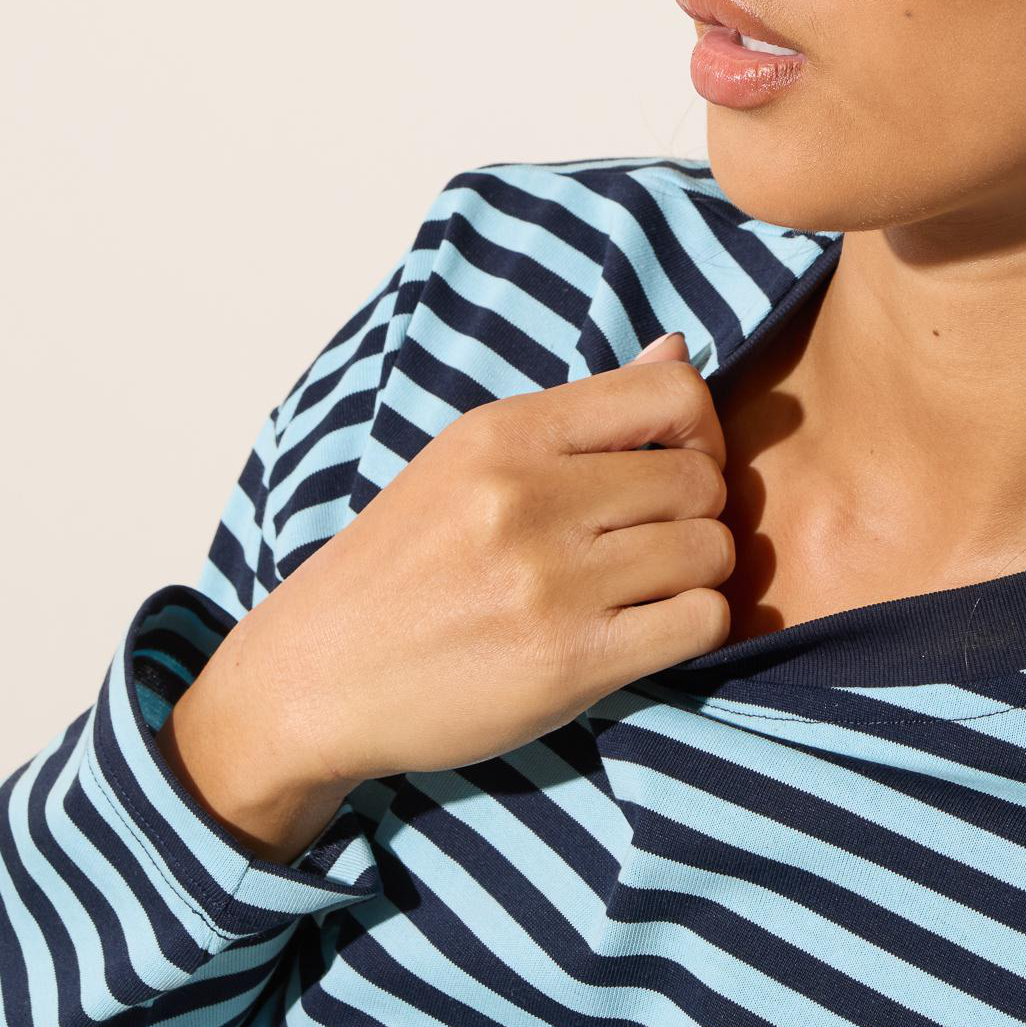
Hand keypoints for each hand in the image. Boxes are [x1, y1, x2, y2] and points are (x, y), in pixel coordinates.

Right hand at [161, 331, 730, 857]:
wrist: (314, 677)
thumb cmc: (402, 565)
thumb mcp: (468, 462)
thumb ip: (580, 414)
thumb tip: (677, 349)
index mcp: (506, 433)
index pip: (670, 390)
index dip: (700, 427)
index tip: (675, 462)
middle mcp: (529, 497)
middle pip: (701, 478)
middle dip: (697, 510)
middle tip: (655, 538)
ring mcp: (552, 582)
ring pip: (710, 550)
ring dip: (697, 572)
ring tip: (646, 587)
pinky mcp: (570, 662)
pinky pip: (701, 622)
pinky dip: (693, 628)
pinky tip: (648, 631)